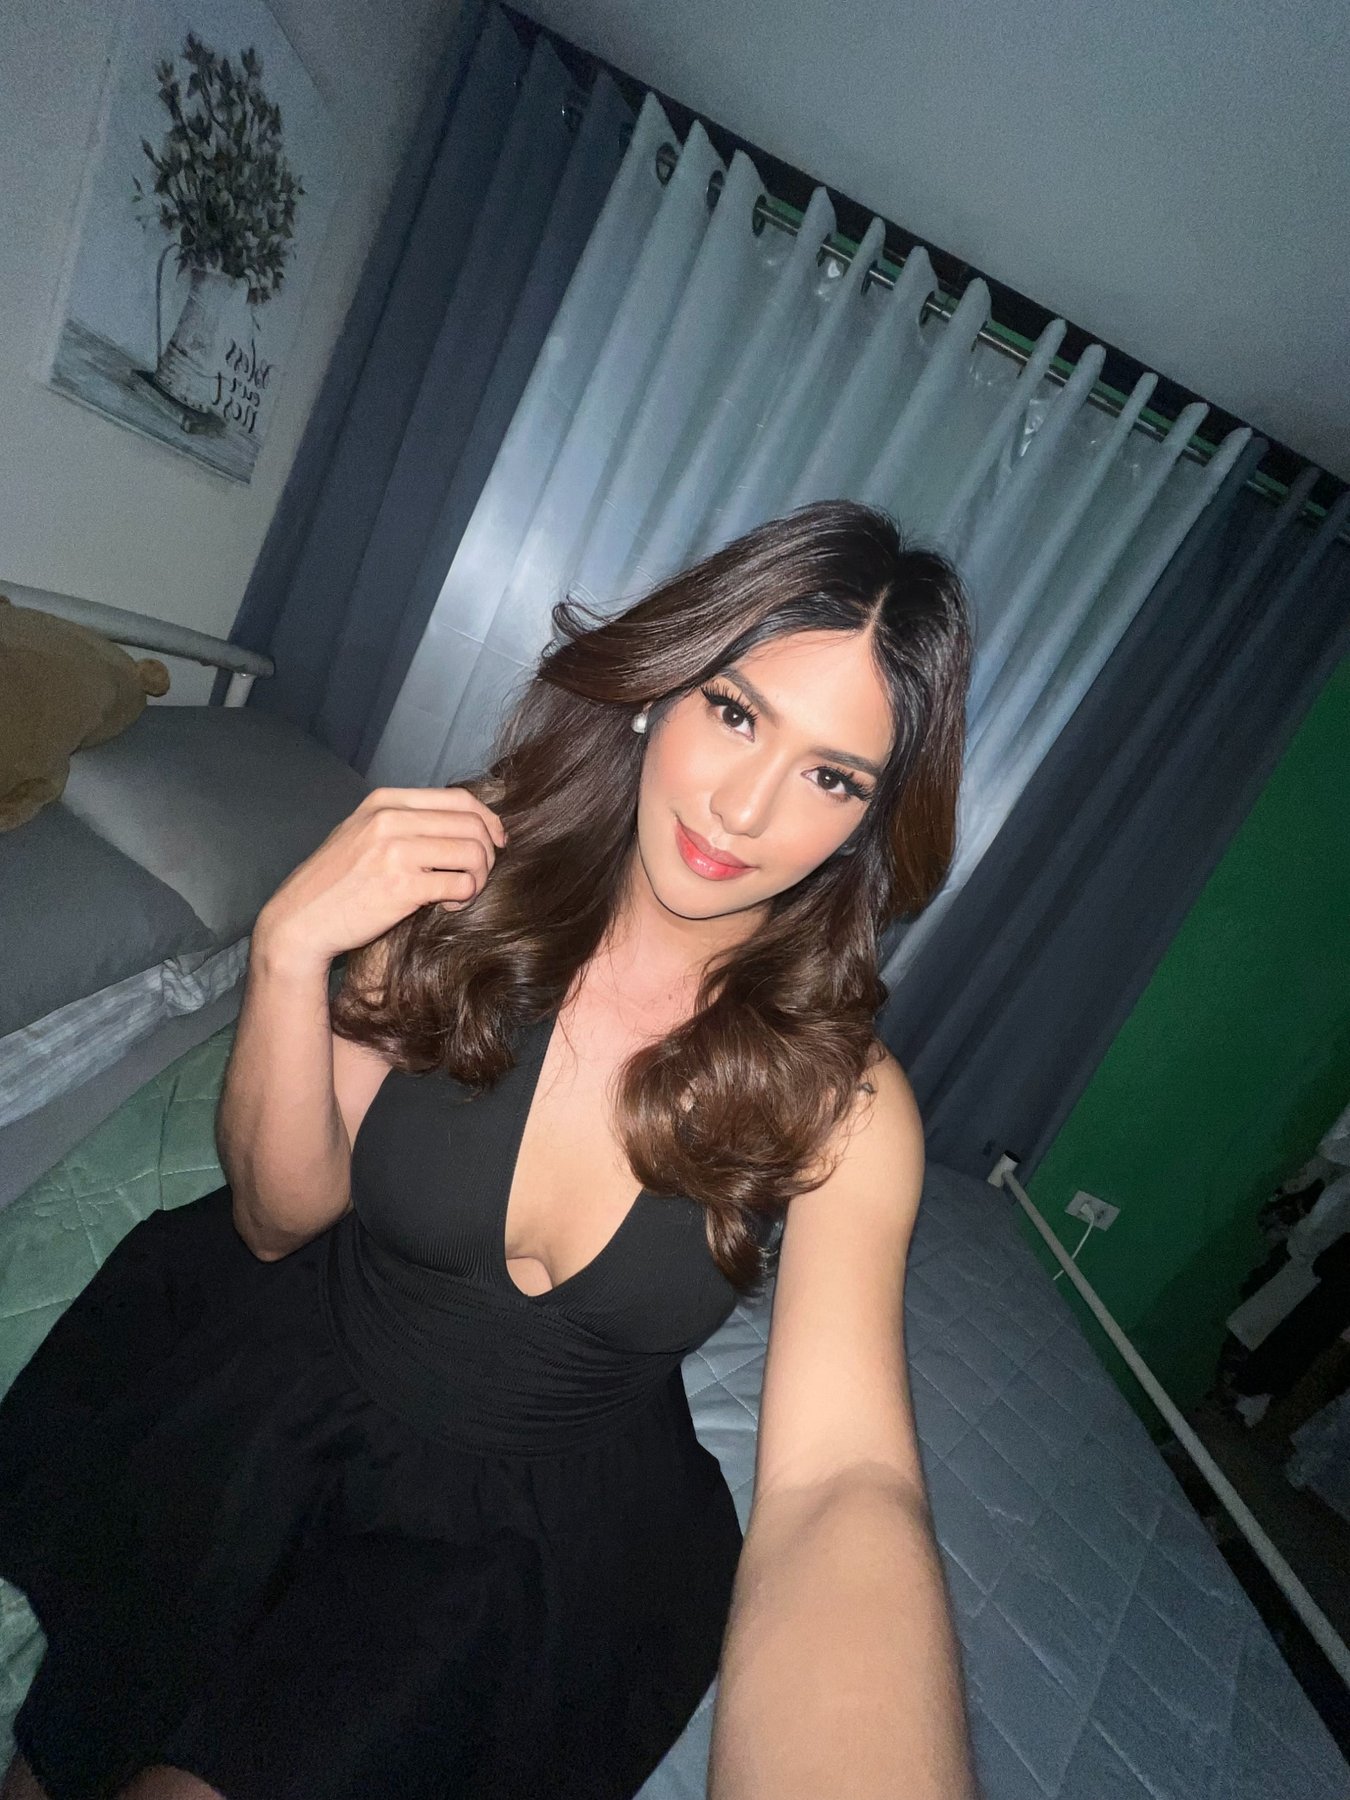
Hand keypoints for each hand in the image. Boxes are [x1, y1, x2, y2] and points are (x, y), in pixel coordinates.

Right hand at [254, 786, 507, 969]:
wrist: (300, 919)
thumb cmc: (335, 881)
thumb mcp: (361, 832)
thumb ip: (403, 821)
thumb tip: (460, 823)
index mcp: (385, 801)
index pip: (459, 799)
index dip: (488, 820)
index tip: (496, 842)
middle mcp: (391, 819)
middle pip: (472, 825)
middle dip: (487, 853)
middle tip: (476, 875)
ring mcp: (396, 852)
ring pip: (473, 853)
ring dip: (479, 878)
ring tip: (461, 893)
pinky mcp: (402, 887)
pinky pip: (460, 885)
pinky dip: (464, 897)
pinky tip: (447, 906)